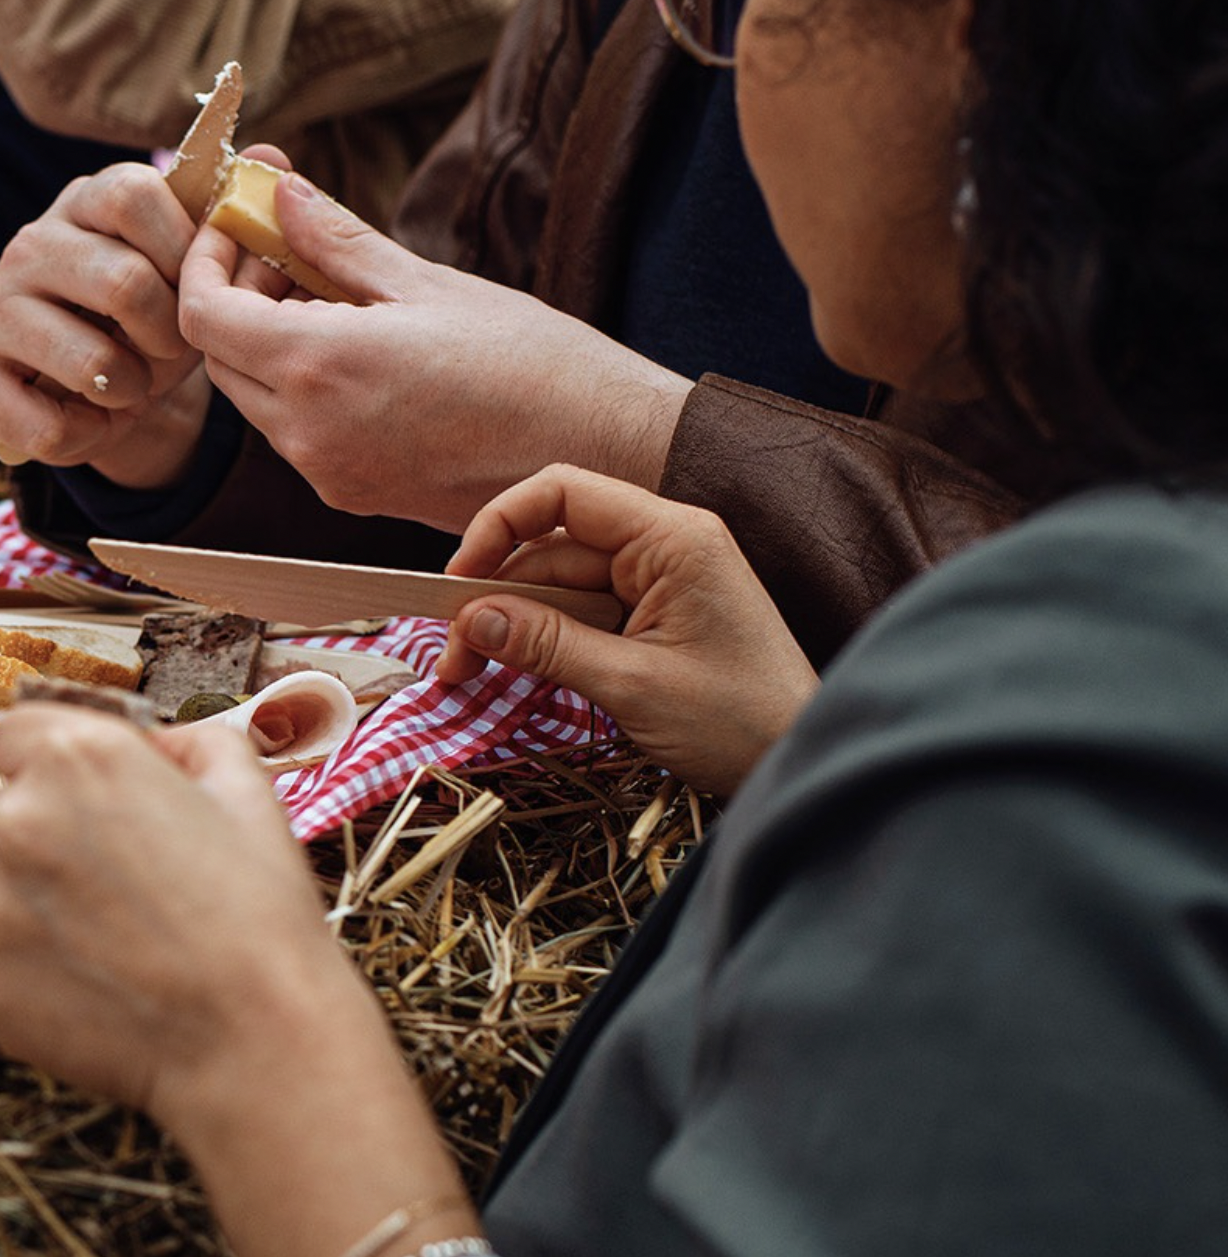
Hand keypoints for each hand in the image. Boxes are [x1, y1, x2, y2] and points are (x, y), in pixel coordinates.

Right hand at [0, 161, 216, 484]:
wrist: (89, 392)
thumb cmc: (149, 321)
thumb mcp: (193, 270)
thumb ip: (230, 218)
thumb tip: (274, 159)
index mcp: (88, 199)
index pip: (137, 193)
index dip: (182, 253)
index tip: (192, 291)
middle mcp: (30, 241)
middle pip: (125, 283)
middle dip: (168, 338)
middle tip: (167, 354)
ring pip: (92, 364)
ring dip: (130, 393)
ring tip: (127, 388)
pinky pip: (48, 424)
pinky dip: (86, 436)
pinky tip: (86, 418)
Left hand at [0, 706, 472, 1256]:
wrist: (257, 1042)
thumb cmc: (261, 915)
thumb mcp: (247, 787)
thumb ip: (185, 742)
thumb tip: (152, 747)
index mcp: (73, 758)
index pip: (20, 732)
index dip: (64, 765)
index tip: (101, 801)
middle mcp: (15, 822)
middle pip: (16, 814)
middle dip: (63, 839)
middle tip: (137, 886)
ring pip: (10, 894)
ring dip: (54, 912)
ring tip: (134, 949)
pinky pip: (8, 965)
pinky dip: (48, 977)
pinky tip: (114, 992)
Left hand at [175, 165, 693, 530]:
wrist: (605, 455)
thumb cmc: (535, 364)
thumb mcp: (429, 283)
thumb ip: (339, 242)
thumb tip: (282, 193)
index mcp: (320, 369)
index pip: (204, 315)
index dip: (205, 261)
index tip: (235, 224)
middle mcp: (308, 434)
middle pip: (221, 358)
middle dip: (237, 295)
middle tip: (286, 246)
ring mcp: (328, 473)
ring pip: (256, 397)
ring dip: (271, 340)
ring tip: (335, 292)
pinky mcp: (354, 494)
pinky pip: (297, 432)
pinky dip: (303, 382)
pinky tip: (358, 345)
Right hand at [434, 465, 817, 794]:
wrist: (802, 763)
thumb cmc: (742, 723)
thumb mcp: (633, 685)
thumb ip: (547, 646)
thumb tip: (470, 619)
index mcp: (672, 538)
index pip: (563, 493)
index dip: (499, 526)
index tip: (460, 581)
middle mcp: (664, 547)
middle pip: (550, 549)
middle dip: (494, 599)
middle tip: (453, 660)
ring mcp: (658, 583)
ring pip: (558, 588)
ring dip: (510, 627)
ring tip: (469, 676)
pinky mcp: (653, 618)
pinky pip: (580, 616)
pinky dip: (541, 643)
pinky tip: (510, 671)